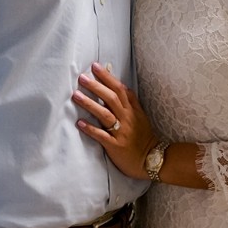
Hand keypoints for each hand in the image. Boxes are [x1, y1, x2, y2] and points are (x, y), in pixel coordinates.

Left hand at [74, 63, 155, 179]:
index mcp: (133, 110)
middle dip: (96, 86)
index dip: (108, 77)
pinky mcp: (115, 145)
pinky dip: (91, 129)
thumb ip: (130, 102)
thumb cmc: (143, 138)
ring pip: (105, 114)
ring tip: (76, 95)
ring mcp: (122, 132)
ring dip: (90, 104)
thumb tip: (119, 86)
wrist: (151, 159)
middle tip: (82, 77)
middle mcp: (127, 118)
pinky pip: (102, 135)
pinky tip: (79, 123)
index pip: (120, 89)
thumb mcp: (140, 116)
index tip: (95, 67)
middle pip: (111, 98)